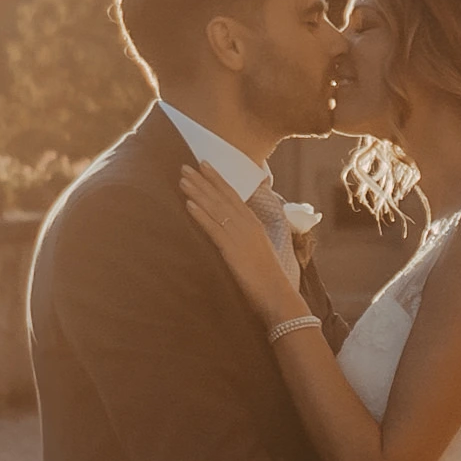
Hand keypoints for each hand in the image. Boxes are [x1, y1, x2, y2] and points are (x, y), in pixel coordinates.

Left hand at [175, 161, 307, 323]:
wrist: (278, 296)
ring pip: (216, 208)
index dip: (217, 179)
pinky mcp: (233, 250)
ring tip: (182, 179)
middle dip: (203, 180)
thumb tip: (231, 235)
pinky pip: (214, 228)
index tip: (204, 165)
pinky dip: (201, 215)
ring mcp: (240, 236)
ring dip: (198, 192)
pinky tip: (188, 204)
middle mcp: (248, 224)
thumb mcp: (258, 252)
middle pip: (222, 197)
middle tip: (185, 166)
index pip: (233, 195)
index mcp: (254, 224)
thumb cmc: (269, 279)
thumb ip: (246, 240)